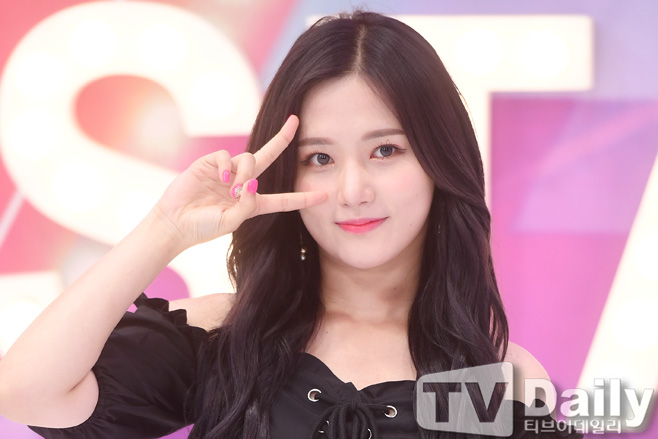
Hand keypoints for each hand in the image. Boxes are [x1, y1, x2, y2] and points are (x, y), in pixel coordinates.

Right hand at [152, 115, 326, 249]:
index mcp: (252, 203)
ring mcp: (227, 171)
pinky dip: (228, 166)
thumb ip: (247, 206)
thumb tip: (253, 182)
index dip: (303, 198)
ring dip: (246, 173)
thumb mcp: (232, 222)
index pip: (283, 199)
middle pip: (269, 157)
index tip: (324, 195)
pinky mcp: (210, 163)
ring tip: (232, 189)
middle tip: (296, 121)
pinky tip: (221, 179)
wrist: (174, 222)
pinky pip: (227, 157)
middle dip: (283, 139)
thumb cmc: (203, 227)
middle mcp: (243, 184)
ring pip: (249, 158)